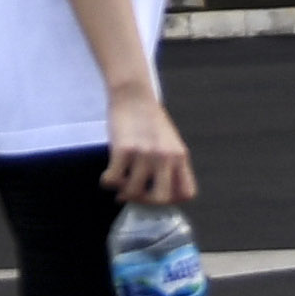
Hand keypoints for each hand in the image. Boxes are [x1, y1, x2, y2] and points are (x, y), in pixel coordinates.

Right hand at [101, 74, 192, 206]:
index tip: (155, 193)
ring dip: (123, 191)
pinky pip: (113, 180)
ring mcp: (145, 153)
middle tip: (134, 193)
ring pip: (133, 191)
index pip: (186, 193)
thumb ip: (167, 166)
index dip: (171, 200)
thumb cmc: (148, 119)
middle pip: (161, 199)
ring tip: (119, 181)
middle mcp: (166, 156)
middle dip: (145, 201)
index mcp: (180, 156)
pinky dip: (107, 181)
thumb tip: (149, 194)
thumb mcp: (169, 142)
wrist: (133, 94)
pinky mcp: (124, 148)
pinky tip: (108, 174)